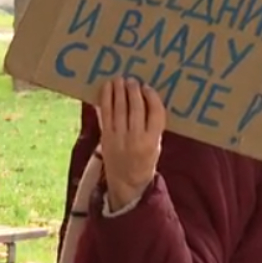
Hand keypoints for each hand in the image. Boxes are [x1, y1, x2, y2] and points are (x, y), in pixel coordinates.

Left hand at [98, 78, 165, 210]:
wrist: (126, 182)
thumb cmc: (144, 162)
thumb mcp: (156, 146)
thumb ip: (153, 126)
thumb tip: (147, 99)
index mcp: (152, 141)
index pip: (155, 114)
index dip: (152, 98)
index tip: (147, 88)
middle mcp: (135, 139)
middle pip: (135, 109)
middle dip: (133, 91)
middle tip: (132, 80)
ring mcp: (118, 137)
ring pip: (119, 109)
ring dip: (119, 92)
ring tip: (119, 80)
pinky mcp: (105, 136)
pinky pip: (105, 114)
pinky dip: (105, 99)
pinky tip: (106, 88)